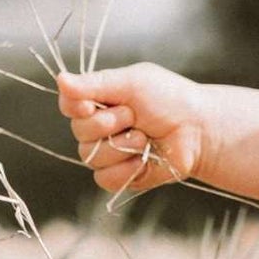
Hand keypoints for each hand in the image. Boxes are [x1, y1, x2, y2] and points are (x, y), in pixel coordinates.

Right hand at [55, 64, 212, 197]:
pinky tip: (143, 159)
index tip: (91, 104)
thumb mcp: (132, 83)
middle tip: (134, 116)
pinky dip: (125, 169)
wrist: (199, 130)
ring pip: (90, 157)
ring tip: (145, 137)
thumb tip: (60, 79)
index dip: (76, 107)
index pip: (68, 104)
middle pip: (78, 132)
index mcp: (98, 100)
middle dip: (107, 123)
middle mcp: (98, 127)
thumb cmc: (169, 99)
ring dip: (121, 145)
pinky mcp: (121, 176)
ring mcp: (108, 153)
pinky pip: (105, 179)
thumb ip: (95, 84)